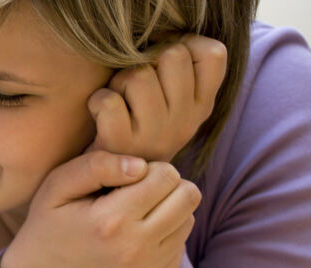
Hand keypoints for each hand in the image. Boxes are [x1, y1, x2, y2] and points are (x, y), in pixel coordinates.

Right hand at [0, 152, 200, 267]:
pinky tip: (133, 243)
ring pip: (188, 222)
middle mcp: (134, 251)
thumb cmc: (49, 224)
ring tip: (135, 219)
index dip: (150, 170)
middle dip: (168, 189)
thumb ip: (96, 165)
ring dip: (167, 214)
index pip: (168, 176)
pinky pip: (179, 250)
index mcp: (111, 221)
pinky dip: (162, 240)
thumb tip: (141, 166)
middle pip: (189, 198)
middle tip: (138, 196)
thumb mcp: (57, 186)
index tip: (127, 180)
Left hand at [87, 35, 227, 162]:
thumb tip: (167, 40)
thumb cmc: (140, 129)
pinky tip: (101, 115)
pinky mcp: (121, 144)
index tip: (165, 67)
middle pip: (172, 55)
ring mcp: (154, 134)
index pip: (213, 54)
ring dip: (119, 83)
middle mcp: (185, 122)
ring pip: (137, 75)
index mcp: (202, 106)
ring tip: (119, 102)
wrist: (113, 182)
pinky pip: (109, 101)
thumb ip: (181, 71)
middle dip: (146, 62)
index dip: (185, 47)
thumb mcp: (174, 104)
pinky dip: (98, 100)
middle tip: (136, 87)